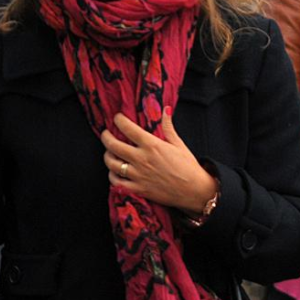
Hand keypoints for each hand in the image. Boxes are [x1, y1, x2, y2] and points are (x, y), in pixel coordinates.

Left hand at [102, 108, 216, 213]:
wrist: (193, 190)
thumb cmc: (188, 166)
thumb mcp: (179, 144)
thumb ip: (168, 127)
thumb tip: (166, 109)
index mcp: (152, 145)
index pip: (129, 129)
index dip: (119, 120)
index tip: (117, 118)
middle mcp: (142, 159)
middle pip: (114, 146)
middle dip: (106, 137)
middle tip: (106, 133)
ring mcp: (137, 175)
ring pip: (111, 163)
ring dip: (107, 156)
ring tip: (109, 152)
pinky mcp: (137, 189)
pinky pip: (116, 182)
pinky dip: (112, 175)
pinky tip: (114, 171)